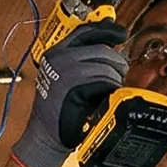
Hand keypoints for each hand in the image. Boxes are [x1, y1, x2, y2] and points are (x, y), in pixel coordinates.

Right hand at [11, 19, 128, 166]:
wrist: (45, 136)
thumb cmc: (59, 110)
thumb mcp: (65, 78)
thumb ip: (83, 60)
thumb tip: (110, 45)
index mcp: (55, 53)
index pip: (86, 31)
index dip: (107, 30)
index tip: (121, 33)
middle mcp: (59, 58)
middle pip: (102, 50)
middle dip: (116, 63)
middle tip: (120, 75)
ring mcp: (66, 71)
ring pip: (105, 67)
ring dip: (114, 79)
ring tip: (110, 91)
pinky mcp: (74, 86)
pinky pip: (103, 82)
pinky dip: (109, 90)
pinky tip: (104, 98)